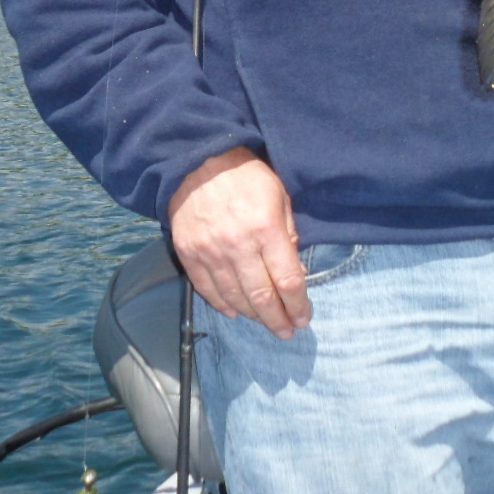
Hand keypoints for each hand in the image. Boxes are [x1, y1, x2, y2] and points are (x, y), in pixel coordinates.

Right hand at [168, 147, 311, 339]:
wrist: (198, 161)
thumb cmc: (246, 176)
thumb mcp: (279, 195)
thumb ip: (288, 233)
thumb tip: (294, 269)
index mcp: (266, 229)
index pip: (287, 280)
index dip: (298, 305)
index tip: (304, 318)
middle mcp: (238, 246)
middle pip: (262, 297)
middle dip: (278, 320)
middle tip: (287, 332)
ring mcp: (211, 253)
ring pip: (235, 298)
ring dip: (253, 316)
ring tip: (266, 323)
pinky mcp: (189, 254)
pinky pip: (208, 290)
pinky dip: (223, 305)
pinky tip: (236, 312)